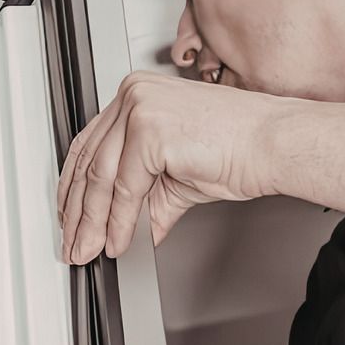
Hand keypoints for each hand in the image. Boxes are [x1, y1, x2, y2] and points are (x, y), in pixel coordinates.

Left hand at [57, 71, 279, 263]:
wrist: (272, 144)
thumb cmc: (238, 148)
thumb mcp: (174, 178)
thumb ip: (143, 200)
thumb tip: (123, 230)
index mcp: (136, 96)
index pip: (90, 146)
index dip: (74, 188)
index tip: (72, 217)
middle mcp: (133, 95)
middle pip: (90, 162)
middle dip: (79, 212)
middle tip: (75, 244)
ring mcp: (140, 108)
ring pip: (101, 178)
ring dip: (94, 223)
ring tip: (90, 249)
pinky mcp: (150, 129)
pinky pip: (125, 187)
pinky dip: (119, 221)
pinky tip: (118, 242)